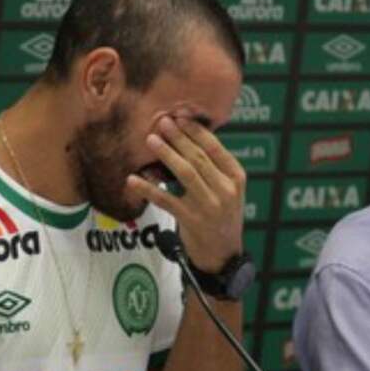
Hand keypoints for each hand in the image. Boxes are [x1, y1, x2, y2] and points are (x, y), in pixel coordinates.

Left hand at [126, 115, 245, 271]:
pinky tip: (133, 180)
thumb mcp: (228, 190)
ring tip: (151, 140)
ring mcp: (209, 207)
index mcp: (236, 178)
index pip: (215, 148)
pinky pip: (166, 200)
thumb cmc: (222, 215)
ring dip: (166, 154)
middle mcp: (226, 191)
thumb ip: (214, 168)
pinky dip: (148, 189)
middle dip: (178, 138)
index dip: (196, 131)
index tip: (180, 116)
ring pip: (185, 174)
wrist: (223, 254)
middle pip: (198, 158)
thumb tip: (187, 136)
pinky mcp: (191, 221)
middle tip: (162, 122)